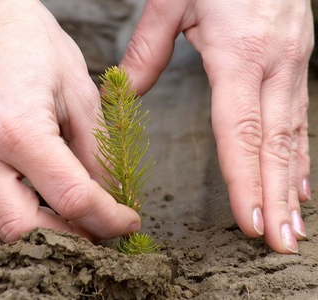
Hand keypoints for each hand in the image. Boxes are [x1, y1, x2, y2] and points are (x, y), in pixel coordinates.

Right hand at [0, 0, 139, 258]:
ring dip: (13, 241)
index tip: (126, 222)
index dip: (108, 218)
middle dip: (68, 238)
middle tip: (91, 227)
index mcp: (20, 128)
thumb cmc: (32, 47)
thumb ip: (96, 149)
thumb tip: (110, 193)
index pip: (71, 196)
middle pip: (21, 229)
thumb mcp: (79, 90)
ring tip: (43, 221)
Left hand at [121, 0, 313, 252]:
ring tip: (292, 226)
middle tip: (279, 242)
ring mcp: (292, 65)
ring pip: (292, 137)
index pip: (240, 131)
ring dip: (292, 185)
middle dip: (277, 197)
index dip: (244, 178)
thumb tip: (126, 89)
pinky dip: (298, 157)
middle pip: (273, 144)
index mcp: (240, 54)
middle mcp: (274, 65)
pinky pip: (297, 119)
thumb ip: (148, 49)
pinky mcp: (296, 62)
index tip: (248, 219)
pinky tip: (298, 182)